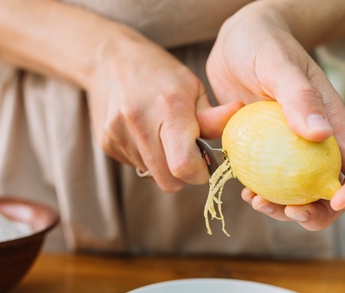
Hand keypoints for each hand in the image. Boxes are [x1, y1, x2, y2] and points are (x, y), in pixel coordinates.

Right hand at [85, 25, 239, 191]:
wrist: (109, 59)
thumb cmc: (160, 73)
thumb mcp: (193, 88)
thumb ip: (213, 119)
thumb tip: (237, 138)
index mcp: (168, 108)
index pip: (183, 165)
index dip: (198, 173)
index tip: (204, 164)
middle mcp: (139, 123)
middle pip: (168, 181)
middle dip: (182, 175)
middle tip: (187, 154)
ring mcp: (118, 135)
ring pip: (152, 175)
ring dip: (163, 164)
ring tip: (162, 135)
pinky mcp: (106, 143)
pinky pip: (136, 166)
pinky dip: (146, 157)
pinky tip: (145, 133)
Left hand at [206, 2, 344, 229]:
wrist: (237, 42)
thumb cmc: (265, 44)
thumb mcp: (281, 65)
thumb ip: (300, 96)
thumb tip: (320, 135)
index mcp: (332, 127)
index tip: (339, 201)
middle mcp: (314, 146)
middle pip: (328, 195)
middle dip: (315, 214)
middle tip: (287, 210)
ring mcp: (287, 153)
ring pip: (295, 196)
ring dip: (281, 209)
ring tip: (255, 201)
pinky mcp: (262, 154)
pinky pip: (266, 185)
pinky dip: (259, 196)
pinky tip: (243, 191)